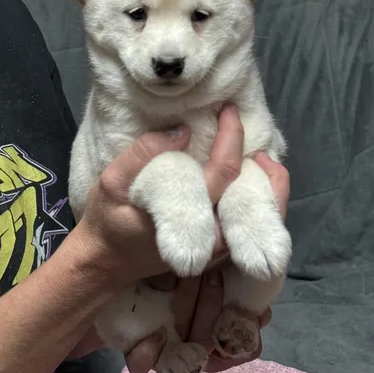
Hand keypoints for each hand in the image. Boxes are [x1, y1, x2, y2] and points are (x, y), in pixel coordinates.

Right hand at [125, 149, 289, 372]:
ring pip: (261, 217)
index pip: (224, 171)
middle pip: (258, 200)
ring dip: (268, 184)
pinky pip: (250, 225)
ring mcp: (219, 250)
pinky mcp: (218, 251)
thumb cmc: (108, 220)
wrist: (105, 262)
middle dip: (265, 164)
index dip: (231, 136)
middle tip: (257, 137)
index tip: (228, 110)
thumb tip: (184, 131)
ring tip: (258, 154)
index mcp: (190, 219)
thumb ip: (144, 153)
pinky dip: (258, 199)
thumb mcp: (112, 181)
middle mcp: (213, 240)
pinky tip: (249, 176)